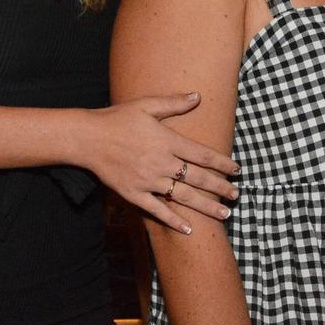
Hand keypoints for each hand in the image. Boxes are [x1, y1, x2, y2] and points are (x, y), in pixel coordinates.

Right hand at [86, 92, 239, 233]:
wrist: (88, 138)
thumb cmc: (118, 118)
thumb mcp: (147, 105)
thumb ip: (174, 103)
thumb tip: (198, 96)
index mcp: (168, 141)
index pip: (202, 155)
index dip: (222, 163)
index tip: (237, 170)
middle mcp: (162, 163)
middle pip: (198, 178)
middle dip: (220, 187)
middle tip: (237, 195)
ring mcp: (148, 181)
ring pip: (183, 197)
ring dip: (205, 206)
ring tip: (225, 214)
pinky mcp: (134, 194)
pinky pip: (157, 210)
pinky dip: (173, 220)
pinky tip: (188, 229)